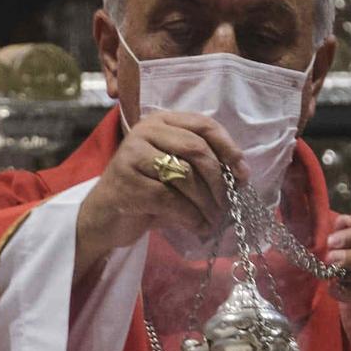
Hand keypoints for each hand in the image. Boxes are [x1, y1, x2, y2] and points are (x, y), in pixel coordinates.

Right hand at [75, 111, 245, 279]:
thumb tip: (242, 174)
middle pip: (197, 150)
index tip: (243, 175)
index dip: (229, 149)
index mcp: (162, 121)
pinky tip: (199, 228)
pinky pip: (170, 200)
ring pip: (185, 176)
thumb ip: (202, 165)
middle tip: (228, 204)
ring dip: (207, 204)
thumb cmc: (148, 192)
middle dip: (219, 181)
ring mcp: (132, 155)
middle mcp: (146, 131)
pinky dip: (191, 217)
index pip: (204, 125)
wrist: (107, 215)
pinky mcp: (126, 183)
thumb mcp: (175, 171)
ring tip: (214, 220)